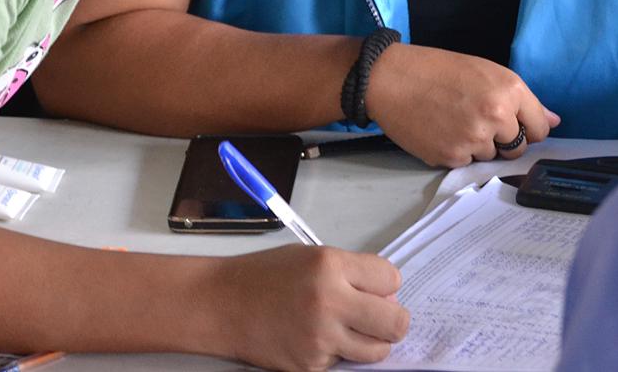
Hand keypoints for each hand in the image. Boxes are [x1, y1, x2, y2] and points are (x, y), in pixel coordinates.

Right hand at [217, 245, 408, 370]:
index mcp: (331, 266)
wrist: (221, 304)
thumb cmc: (264, 275)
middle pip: (396, 322)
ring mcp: (320, 340)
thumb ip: (351, 272)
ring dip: (369, 341)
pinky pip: (344, 364)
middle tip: (376, 316)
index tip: (374, 287)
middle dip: (392, 319)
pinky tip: (314, 338)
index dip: (385, 284)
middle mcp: (330, 302)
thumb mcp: (311, 257)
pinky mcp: (310, 367)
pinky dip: (337, 354)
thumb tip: (388, 297)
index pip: (391, 279)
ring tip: (345, 328)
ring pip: (376, 351)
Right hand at [364, 43, 559, 166]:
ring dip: (478, 146)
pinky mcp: (452, 157)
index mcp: (509, 90)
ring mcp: (474, 139)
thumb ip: (521, 99)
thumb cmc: (436, 69)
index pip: (540, 128)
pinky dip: (456, 151)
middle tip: (475, 120)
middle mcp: (496, 116)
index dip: (528, 128)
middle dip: (503, 140)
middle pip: (517, 148)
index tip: (514, 125)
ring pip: (491, 157)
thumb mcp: (484, 71)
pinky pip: (466, 163)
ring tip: (453, 121)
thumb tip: (554, 122)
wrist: (390, 78)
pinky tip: (440, 131)